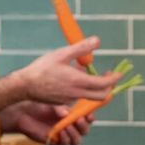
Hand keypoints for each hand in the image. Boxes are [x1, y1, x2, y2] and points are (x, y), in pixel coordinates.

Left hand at [1, 100, 93, 144]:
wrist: (23, 112)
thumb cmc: (37, 103)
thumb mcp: (52, 101)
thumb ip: (61, 107)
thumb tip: (68, 113)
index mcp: (72, 114)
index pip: (87, 118)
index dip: (90, 117)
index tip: (89, 114)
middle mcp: (69, 125)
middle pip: (84, 130)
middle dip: (84, 126)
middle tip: (79, 119)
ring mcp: (63, 134)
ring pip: (77, 140)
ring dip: (75, 133)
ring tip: (67, 125)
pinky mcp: (55, 141)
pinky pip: (65, 143)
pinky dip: (65, 138)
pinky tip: (60, 131)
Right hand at [10, 38, 126, 106]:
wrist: (25, 86)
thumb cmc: (42, 68)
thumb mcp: (62, 54)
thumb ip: (81, 48)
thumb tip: (97, 41)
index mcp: (78, 81)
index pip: (104, 84)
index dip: (114, 79)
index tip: (119, 73)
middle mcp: (76, 94)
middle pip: (101, 96)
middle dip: (108, 87)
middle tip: (108, 76)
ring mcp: (70, 100)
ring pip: (90, 97)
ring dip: (95, 88)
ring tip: (90, 74)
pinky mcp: (63, 103)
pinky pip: (78, 97)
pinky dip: (83, 90)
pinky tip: (74, 79)